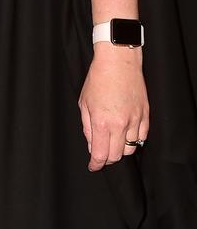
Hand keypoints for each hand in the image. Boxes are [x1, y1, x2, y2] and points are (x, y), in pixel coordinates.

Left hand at [78, 44, 147, 170]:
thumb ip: (87, 127)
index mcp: (102, 122)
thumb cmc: (98, 79)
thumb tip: (92, 145)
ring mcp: (135, 120)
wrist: (118, 62)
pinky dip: (134, 140)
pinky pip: (142, 137)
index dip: (96, 164)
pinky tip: (126, 134)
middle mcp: (119, 124)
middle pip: (116, 156)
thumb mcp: (84, 103)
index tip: (93, 166)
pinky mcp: (145, 115)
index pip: (100, 154)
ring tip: (113, 142)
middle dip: (107, 158)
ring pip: (131, 149)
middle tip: (101, 154)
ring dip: (121, 150)